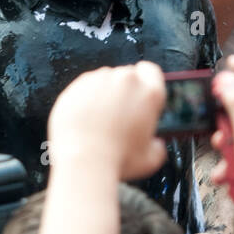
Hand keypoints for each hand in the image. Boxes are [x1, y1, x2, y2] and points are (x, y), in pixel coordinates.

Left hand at [47, 62, 167, 180]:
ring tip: (99, 120)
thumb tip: (155, 145)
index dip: (146, 81)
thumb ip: (157, 145)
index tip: (141, 93)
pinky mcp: (77, 86)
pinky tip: (85, 119)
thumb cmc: (116, 161)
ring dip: (103, 94)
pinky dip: (84, 99)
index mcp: (149, 94)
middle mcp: (125, 81)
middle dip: (124, 91)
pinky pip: (83, 87)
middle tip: (120, 115)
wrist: (83, 162)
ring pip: (104, 80)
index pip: (152, 71)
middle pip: (127, 76)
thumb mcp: (150, 159)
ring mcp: (99, 80)